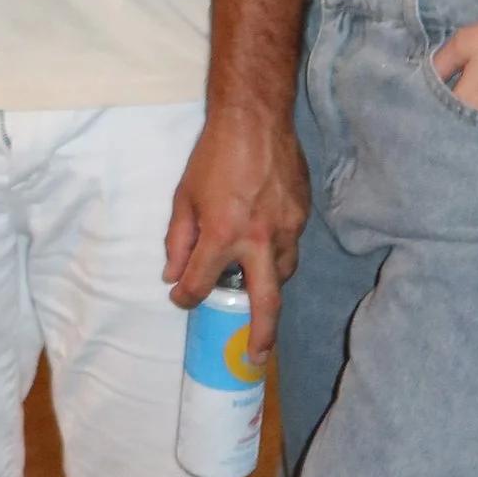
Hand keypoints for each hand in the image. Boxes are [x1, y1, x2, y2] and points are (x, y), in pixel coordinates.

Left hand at [163, 102, 308, 338]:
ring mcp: (287, 229)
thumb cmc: (213, 157)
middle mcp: (259, 239)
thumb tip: (174, 275)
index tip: (181, 299)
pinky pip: (292, 248)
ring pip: (283, 275)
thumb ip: (178, 241)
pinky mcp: (303, 216)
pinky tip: (266, 253)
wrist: (256, 120)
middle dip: (261, 335)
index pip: (202, 283)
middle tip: (257, 356)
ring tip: (257, 298)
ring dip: (269, 291)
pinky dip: (278, 258)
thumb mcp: (184, 198)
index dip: (187, 297)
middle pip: (265, 302)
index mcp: (222, 234)